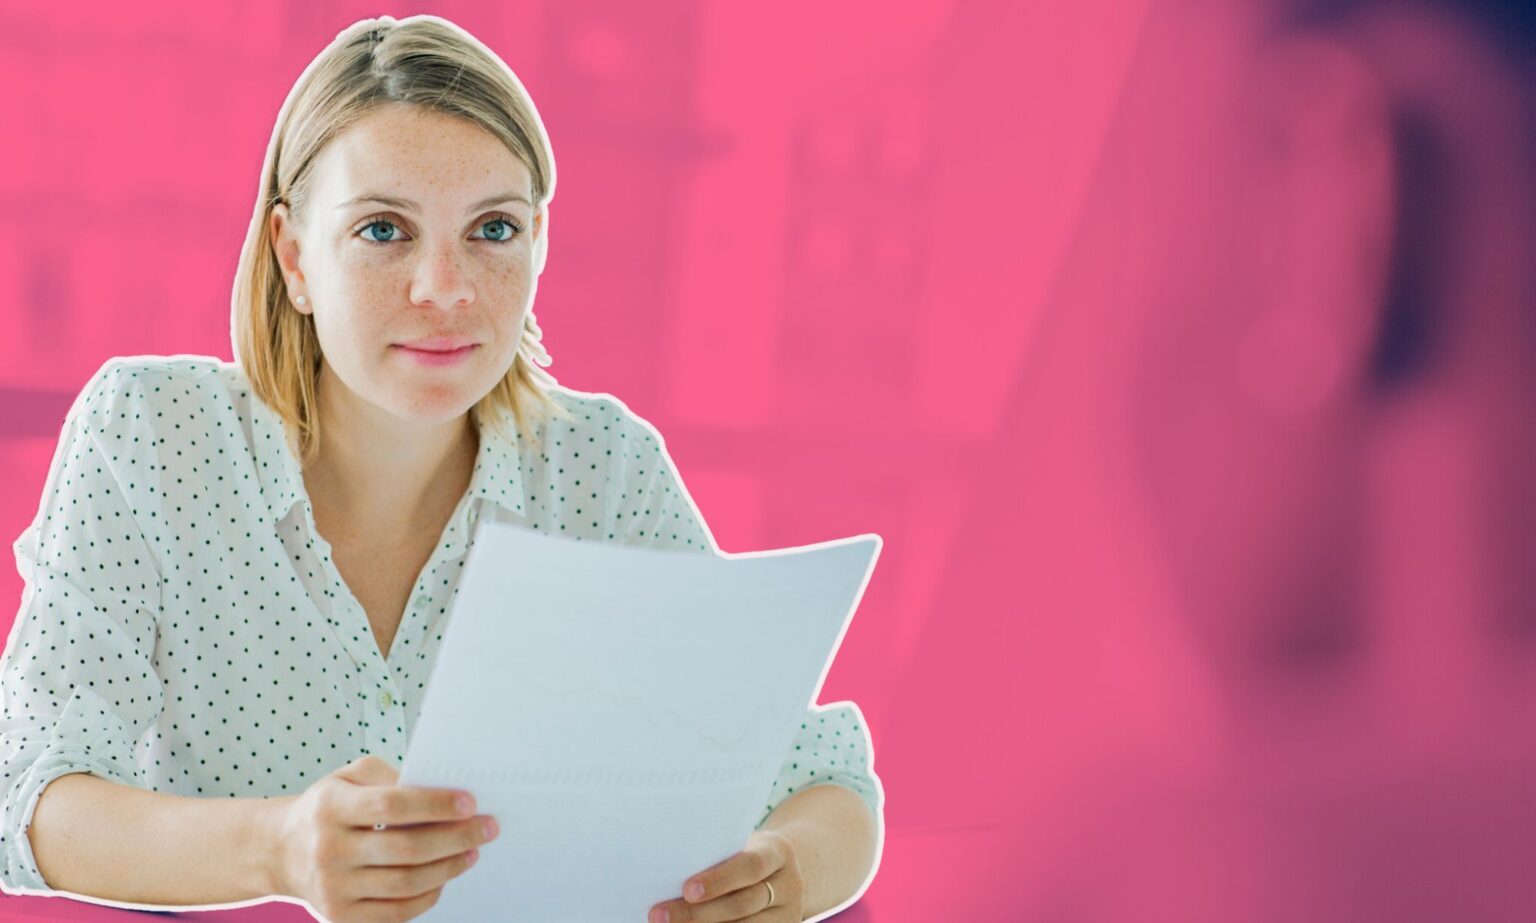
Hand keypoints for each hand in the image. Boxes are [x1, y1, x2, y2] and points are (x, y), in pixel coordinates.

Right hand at [266, 755, 500, 922]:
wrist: (282, 851)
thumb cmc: (330, 806)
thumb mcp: (349, 776)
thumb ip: (391, 778)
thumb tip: (441, 793)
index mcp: (330, 807)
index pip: (391, 806)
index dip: (435, 804)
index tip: (471, 802)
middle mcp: (329, 850)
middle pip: (406, 849)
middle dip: (456, 838)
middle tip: (488, 828)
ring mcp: (333, 889)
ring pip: (406, 884)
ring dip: (449, 868)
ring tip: (473, 852)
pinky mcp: (341, 917)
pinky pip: (396, 913)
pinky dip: (428, 896)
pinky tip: (445, 877)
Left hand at [650, 829, 803, 921]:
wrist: (781, 873)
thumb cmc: (745, 854)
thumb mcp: (740, 846)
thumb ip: (716, 856)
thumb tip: (666, 872)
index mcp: (778, 852)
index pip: (751, 866)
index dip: (719, 880)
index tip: (686, 889)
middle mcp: (789, 885)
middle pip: (743, 904)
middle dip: (698, 913)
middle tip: (659, 915)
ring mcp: (788, 914)